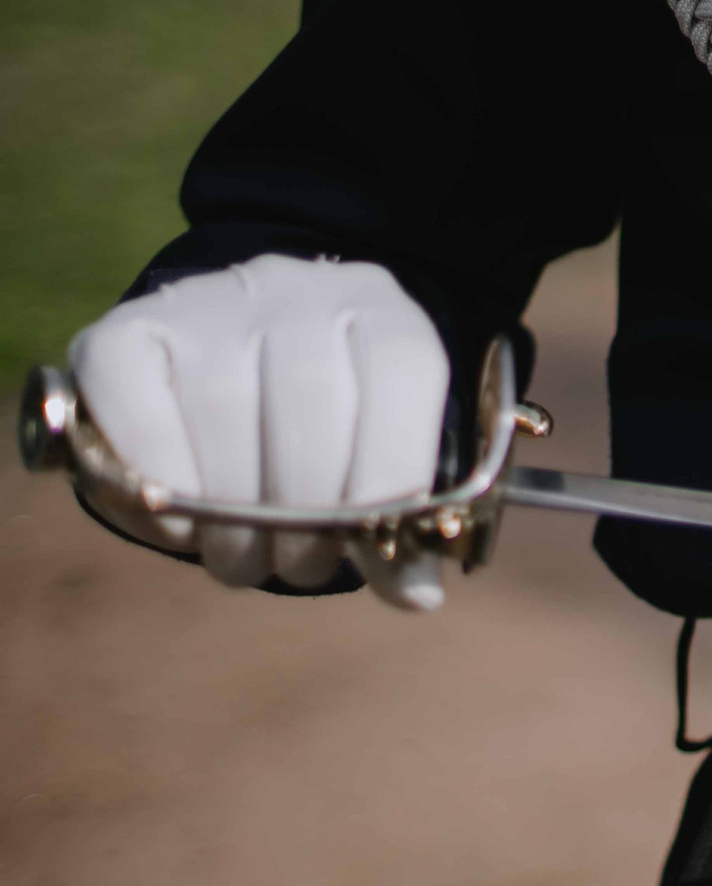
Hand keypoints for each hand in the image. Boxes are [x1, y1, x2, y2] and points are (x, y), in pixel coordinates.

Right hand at [66, 256, 451, 609]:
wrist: (233, 366)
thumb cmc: (322, 430)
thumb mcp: (374, 459)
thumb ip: (394, 521)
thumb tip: (413, 595)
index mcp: (382, 312)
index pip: (405, 371)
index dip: (393, 470)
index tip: (376, 549)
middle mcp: (296, 291)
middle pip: (311, 402)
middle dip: (307, 512)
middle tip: (298, 565)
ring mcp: (206, 303)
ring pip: (224, 412)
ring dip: (235, 515)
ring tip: (244, 559)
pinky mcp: (124, 331)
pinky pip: (138, 411)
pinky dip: (161, 484)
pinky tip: (182, 522)